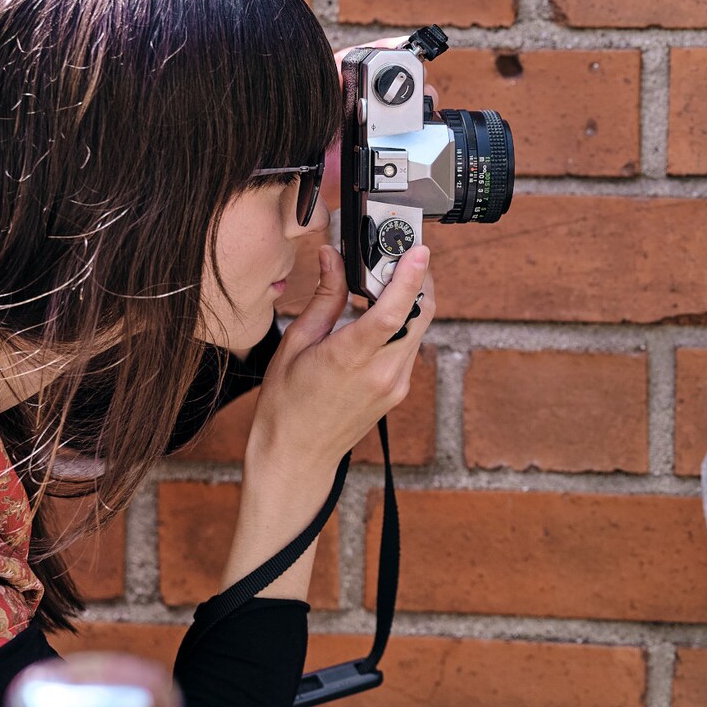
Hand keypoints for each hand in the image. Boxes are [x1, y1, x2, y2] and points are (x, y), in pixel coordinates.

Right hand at [247, 243, 433, 483]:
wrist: (296, 455)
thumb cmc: (286, 404)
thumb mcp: (296, 343)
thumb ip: (325, 297)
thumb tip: (333, 256)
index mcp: (350, 358)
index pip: (392, 312)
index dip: (409, 278)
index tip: (418, 250)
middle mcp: (382, 373)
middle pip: (419, 315)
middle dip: (418, 280)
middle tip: (403, 255)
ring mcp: (395, 385)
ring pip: (419, 330)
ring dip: (412, 301)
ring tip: (388, 280)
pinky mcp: (398, 391)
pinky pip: (411, 347)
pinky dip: (404, 324)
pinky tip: (383, 315)